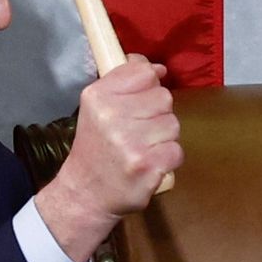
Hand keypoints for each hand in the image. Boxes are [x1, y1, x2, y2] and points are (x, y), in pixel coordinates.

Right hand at [34, 55, 183, 261]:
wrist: (85, 194)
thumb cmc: (96, 147)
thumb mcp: (97, 107)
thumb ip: (124, 82)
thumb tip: (157, 68)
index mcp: (98, 96)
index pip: (144, 73)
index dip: (149, 85)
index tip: (141, 99)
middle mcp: (112, 116)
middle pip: (163, 98)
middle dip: (157, 114)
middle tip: (138, 131)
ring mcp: (130, 143)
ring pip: (173, 124)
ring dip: (163, 137)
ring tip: (143, 148)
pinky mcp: (147, 167)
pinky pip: (176, 150)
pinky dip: (167, 159)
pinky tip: (150, 164)